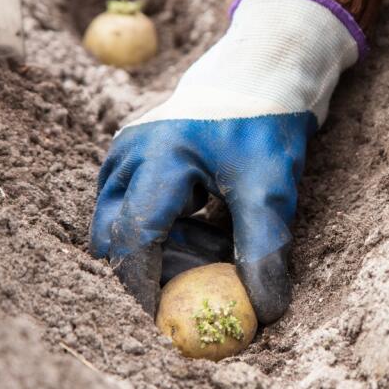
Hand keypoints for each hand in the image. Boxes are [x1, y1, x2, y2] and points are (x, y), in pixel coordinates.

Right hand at [90, 0, 363, 321]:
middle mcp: (130, 152)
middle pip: (117, 233)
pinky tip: (206, 216)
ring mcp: (126, 150)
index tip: (170, 317)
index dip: (146, 285)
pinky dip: (165, 225)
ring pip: (123, 220)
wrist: (264, 71)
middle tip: (198, 278)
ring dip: (161, 245)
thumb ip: (263, 251)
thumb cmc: (266, 125)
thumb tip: (263, 312)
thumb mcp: (271, 188)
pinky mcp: (133, 153)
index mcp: (159, 157)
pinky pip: (133, 204)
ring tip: (213, 236)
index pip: (134, 238)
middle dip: (153, 266)